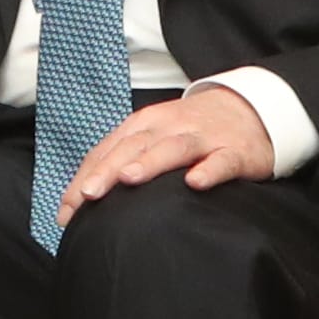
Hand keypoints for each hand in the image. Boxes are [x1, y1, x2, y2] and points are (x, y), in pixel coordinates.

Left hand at [49, 84, 275, 226]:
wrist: (251, 109)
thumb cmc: (190, 130)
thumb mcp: (154, 137)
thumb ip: (122, 160)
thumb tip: (82, 200)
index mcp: (145, 125)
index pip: (109, 150)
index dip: (86, 177)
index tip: (68, 209)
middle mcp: (169, 127)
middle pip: (134, 146)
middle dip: (109, 170)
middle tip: (88, 195)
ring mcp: (203, 138)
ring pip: (173, 148)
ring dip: (150, 163)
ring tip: (128, 180)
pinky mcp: (236, 152)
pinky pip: (222, 161)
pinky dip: (208, 170)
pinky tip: (195, 183)